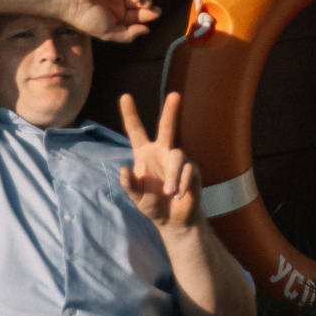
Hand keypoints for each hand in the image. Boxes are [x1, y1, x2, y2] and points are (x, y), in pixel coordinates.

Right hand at [61, 0, 160, 42]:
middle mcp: (117, 0)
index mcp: (117, 14)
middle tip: (148, 5)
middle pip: (140, 1)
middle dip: (147, 3)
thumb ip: (128, 35)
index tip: (157, 13)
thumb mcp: (109, 32)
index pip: (138, 14)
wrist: (71, 1)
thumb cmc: (87, 19)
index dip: (149, 14)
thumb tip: (147, 30)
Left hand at [118, 92, 200, 233]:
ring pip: (177, 156)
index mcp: (144, 155)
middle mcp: (162, 152)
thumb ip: (129, 185)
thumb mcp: (137, 198)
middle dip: (171, 112)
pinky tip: (178, 194)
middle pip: (167, 128)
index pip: (136, 131)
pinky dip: (182, 183)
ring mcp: (179, 160)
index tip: (125, 97)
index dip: (130, 114)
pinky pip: (188, 170)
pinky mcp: (192, 170)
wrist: (174, 220)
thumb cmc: (152, 205)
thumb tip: (123, 170)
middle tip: (175, 95)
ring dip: (172, 176)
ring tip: (169, 193)